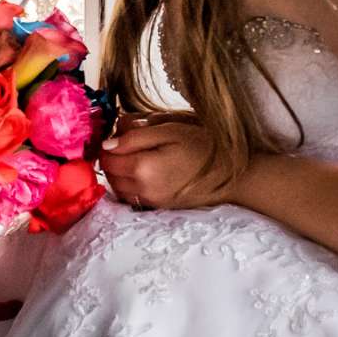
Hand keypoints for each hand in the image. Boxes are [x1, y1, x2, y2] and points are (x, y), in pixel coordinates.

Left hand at [100, 117, 237, 210]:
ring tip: (134, 157)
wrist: (230, 174)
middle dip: (111, 158)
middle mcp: (143, 188)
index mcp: (144, 167)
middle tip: (126, 143)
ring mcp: (151, 200)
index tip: (117, 134)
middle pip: (109, 174)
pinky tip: (141, 172)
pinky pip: (131, 197)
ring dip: (118, 172)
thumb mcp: (170, 129)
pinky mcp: (158, 206)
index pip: (107, 158)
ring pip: (117, 188)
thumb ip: (136, 135)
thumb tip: (107, 143)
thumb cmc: (203, 145)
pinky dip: (128, 185)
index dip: (107, 144)